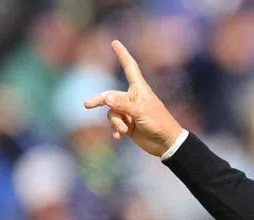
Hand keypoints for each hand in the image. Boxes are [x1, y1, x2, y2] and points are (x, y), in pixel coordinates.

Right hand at [84, 40, 183, 156]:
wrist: (167, 144)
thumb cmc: (159, 123)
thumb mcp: (140, 112)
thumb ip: (122, 105)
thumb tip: (105, 98)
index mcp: (139, 89)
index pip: (129, 68)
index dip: (122, 55)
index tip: (115, 42)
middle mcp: (132, 98)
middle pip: (109, 95)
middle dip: (99, 101)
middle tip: (86, 105)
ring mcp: (129, 112)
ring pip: (111, 112)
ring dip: (115, 122)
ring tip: (124, 130)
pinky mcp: (128, 125)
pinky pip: (115, 124)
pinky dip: (116, 130)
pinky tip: (119, 137)